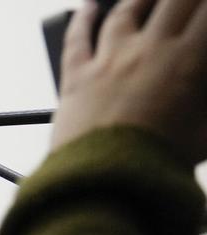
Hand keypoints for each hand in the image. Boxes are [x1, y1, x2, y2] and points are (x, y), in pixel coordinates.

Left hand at [51, 0, 206, 163]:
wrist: (105, 182)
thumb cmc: (158, 163)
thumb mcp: (206, 135)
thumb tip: (203, 90)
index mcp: (186, 61)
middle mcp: (147, 51)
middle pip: (174, 1)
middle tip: (191, 3)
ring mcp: (108, 61)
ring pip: (126, 12)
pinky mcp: (75, 78)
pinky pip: (77, 39)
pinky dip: (82, 19)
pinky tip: (87, 7)